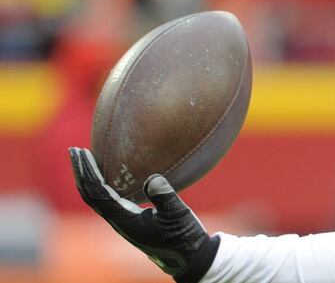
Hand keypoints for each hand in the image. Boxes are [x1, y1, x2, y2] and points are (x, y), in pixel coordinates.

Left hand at [68, 147, 219, 282]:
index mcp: (124, 219)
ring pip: (96, 199)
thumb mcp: (177, 215)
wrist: (187, 257)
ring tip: (84, 160)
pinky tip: (106, 176)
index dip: (88, 172)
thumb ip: (165, 197)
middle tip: (74, 151)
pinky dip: (100, 185)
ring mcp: (122, 222)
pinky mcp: (129, 221)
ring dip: (87, 178)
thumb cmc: (183, 236)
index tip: (81, 152)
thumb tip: (152, 178)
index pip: (97, 192)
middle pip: (90, 195)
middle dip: (81, 172)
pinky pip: (106, 201)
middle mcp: (118, 221)